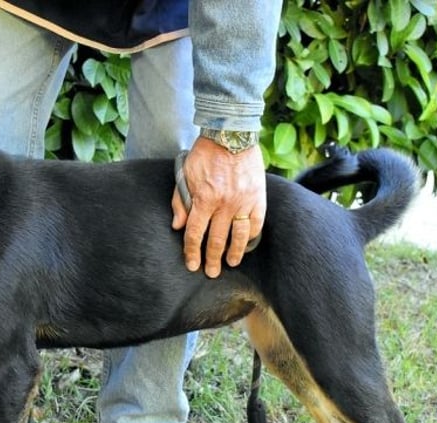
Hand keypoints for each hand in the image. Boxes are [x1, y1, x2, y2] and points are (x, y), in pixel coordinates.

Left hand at [170, 137, 265, 277]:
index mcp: (204, 199)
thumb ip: (180, 201)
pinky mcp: (258, 197)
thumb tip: (178, 226)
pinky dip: (251, 236)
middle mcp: (224, 204)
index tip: (192, 265)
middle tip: (211, 273)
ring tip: (231, 263)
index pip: (195, 234)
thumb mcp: (184, 175)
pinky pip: (256, 223)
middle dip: (212, 259)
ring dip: (234, 253)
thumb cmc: (204, 154)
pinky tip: (247, 244)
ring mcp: (243, 202)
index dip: (192, 252)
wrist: (230, 134)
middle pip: (216, 240)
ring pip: (238, 236)